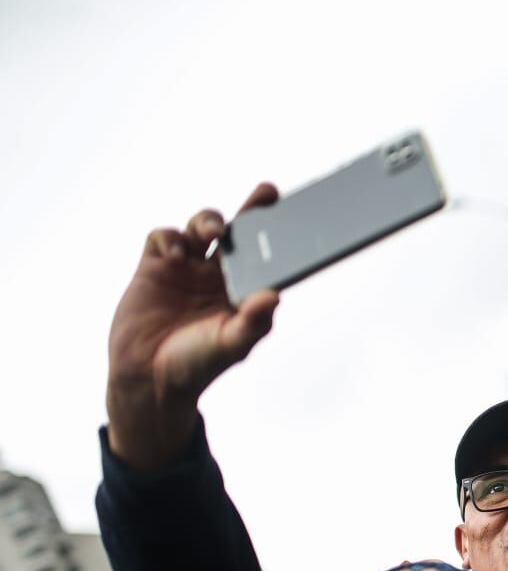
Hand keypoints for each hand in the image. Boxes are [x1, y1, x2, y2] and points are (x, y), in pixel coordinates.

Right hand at [106, 184, 278, 470]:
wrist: (148, 379)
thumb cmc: (197, 365)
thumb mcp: (231, 346)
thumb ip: (253, 322)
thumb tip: (274, 295)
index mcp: (243, 289)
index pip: (266, 254)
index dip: (279, 235)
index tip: (297, 216)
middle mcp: (218, 273)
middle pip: (239, 231)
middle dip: (253, 208)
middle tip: (268, 192)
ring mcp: (187, 267)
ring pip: (202, 226)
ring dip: (209, 220)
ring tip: (214, 231)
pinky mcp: (154, 266)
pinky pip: (163, 237)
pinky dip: (170, 238)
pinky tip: (176, 254)